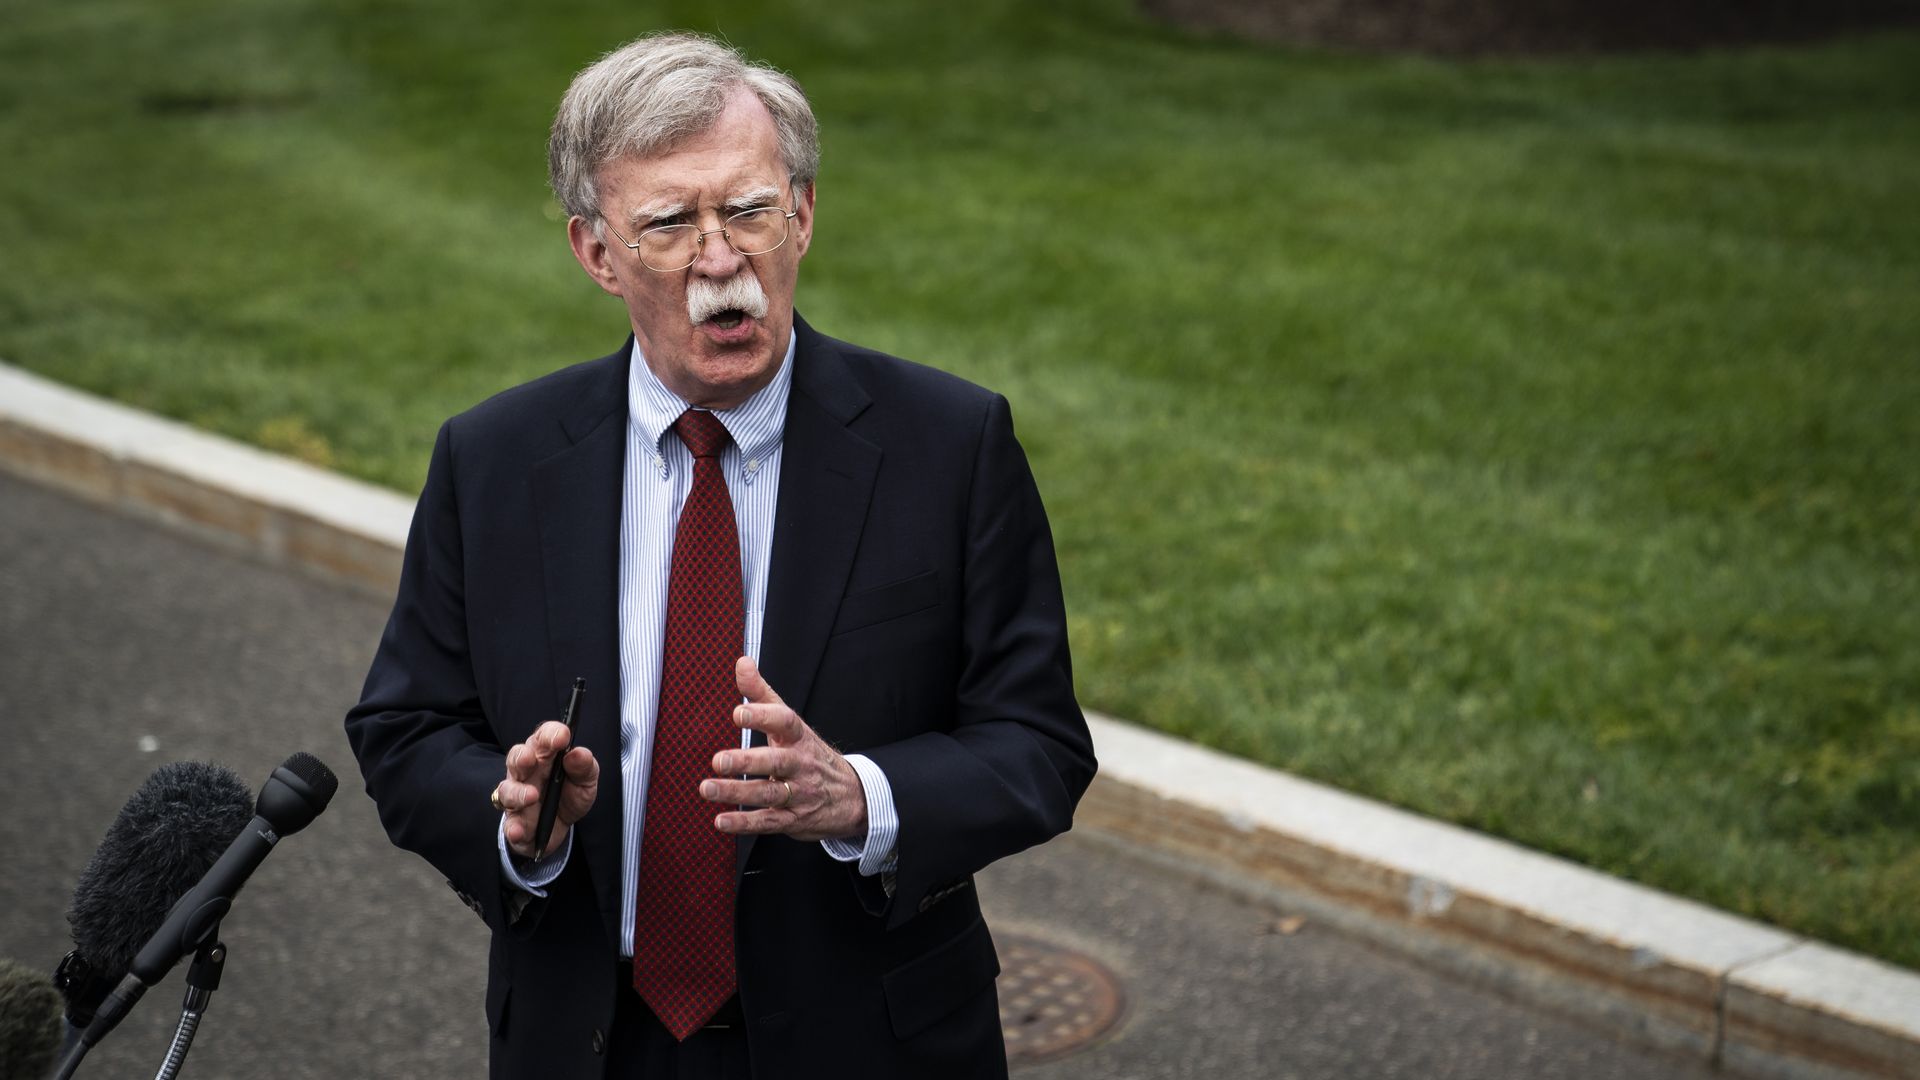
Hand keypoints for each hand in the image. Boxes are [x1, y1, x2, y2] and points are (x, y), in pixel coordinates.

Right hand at [495, 721, 599, 859]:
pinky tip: (518, 830)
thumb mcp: (585, 781)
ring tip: (532, 796)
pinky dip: (512, 827)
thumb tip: (578, 753)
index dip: (550, 734)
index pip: (543, 737)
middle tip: (529, 758)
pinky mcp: (515, 822)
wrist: (561, 827)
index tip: (562, 736)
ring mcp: (517, 797)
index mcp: (545, 755)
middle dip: (521, 756)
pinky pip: (509, 824)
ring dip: (518, 792)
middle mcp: (526, 772)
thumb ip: (585, 767)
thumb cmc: (570, 794)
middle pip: (516, 758)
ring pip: (508, 790)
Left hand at [700, 657, 868, 841]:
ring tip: (708, 787)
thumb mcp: (792, 724)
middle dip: (746, 761)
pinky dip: (744, 823)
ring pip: (768, 793)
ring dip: (736, 792)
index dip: (762, 717)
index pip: (784, 722)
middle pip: (775, 761)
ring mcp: (798, 793)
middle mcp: (799, 764)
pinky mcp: (793, 819)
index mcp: (798, 738)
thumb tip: (742, 662)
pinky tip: (722, 821)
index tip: (739, 713)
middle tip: (718, 760)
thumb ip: (762, 694)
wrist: (852, 796)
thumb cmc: (810, 755)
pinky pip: (768, 822)